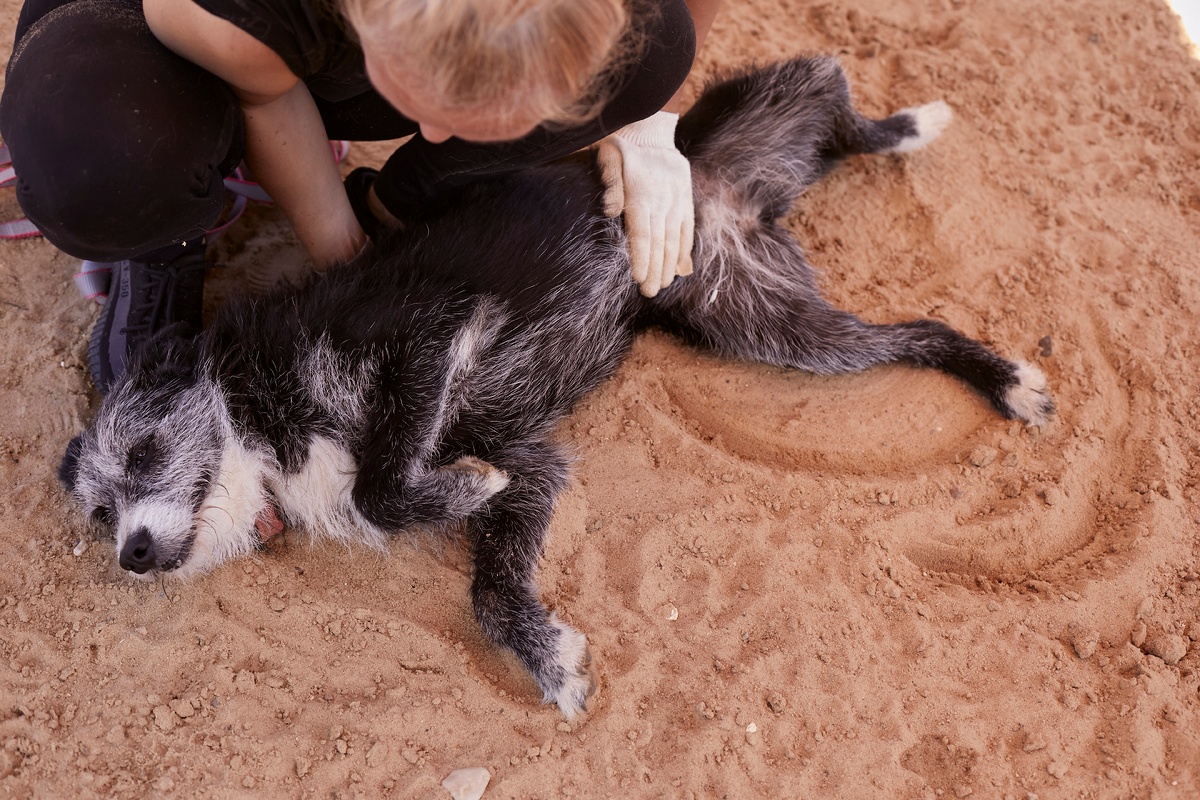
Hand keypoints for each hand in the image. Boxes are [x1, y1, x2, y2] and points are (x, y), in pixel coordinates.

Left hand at [595, 112, 694, 296]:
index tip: (639, 278)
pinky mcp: (684, 198)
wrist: (650, 127)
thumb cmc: (621, 145)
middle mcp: (662, 199)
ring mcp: (676, 199)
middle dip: (655, 269)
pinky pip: (687, 227)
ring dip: (670, 264)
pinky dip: (685, 248)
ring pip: (674, 238)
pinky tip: (683, 267)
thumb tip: (612, 211)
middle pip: (659, 241)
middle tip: (650, 292)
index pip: (642, 232)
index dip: (642, 257)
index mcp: (641, 193)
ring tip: (664, 284)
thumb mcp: (608, 157)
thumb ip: (610, 183)